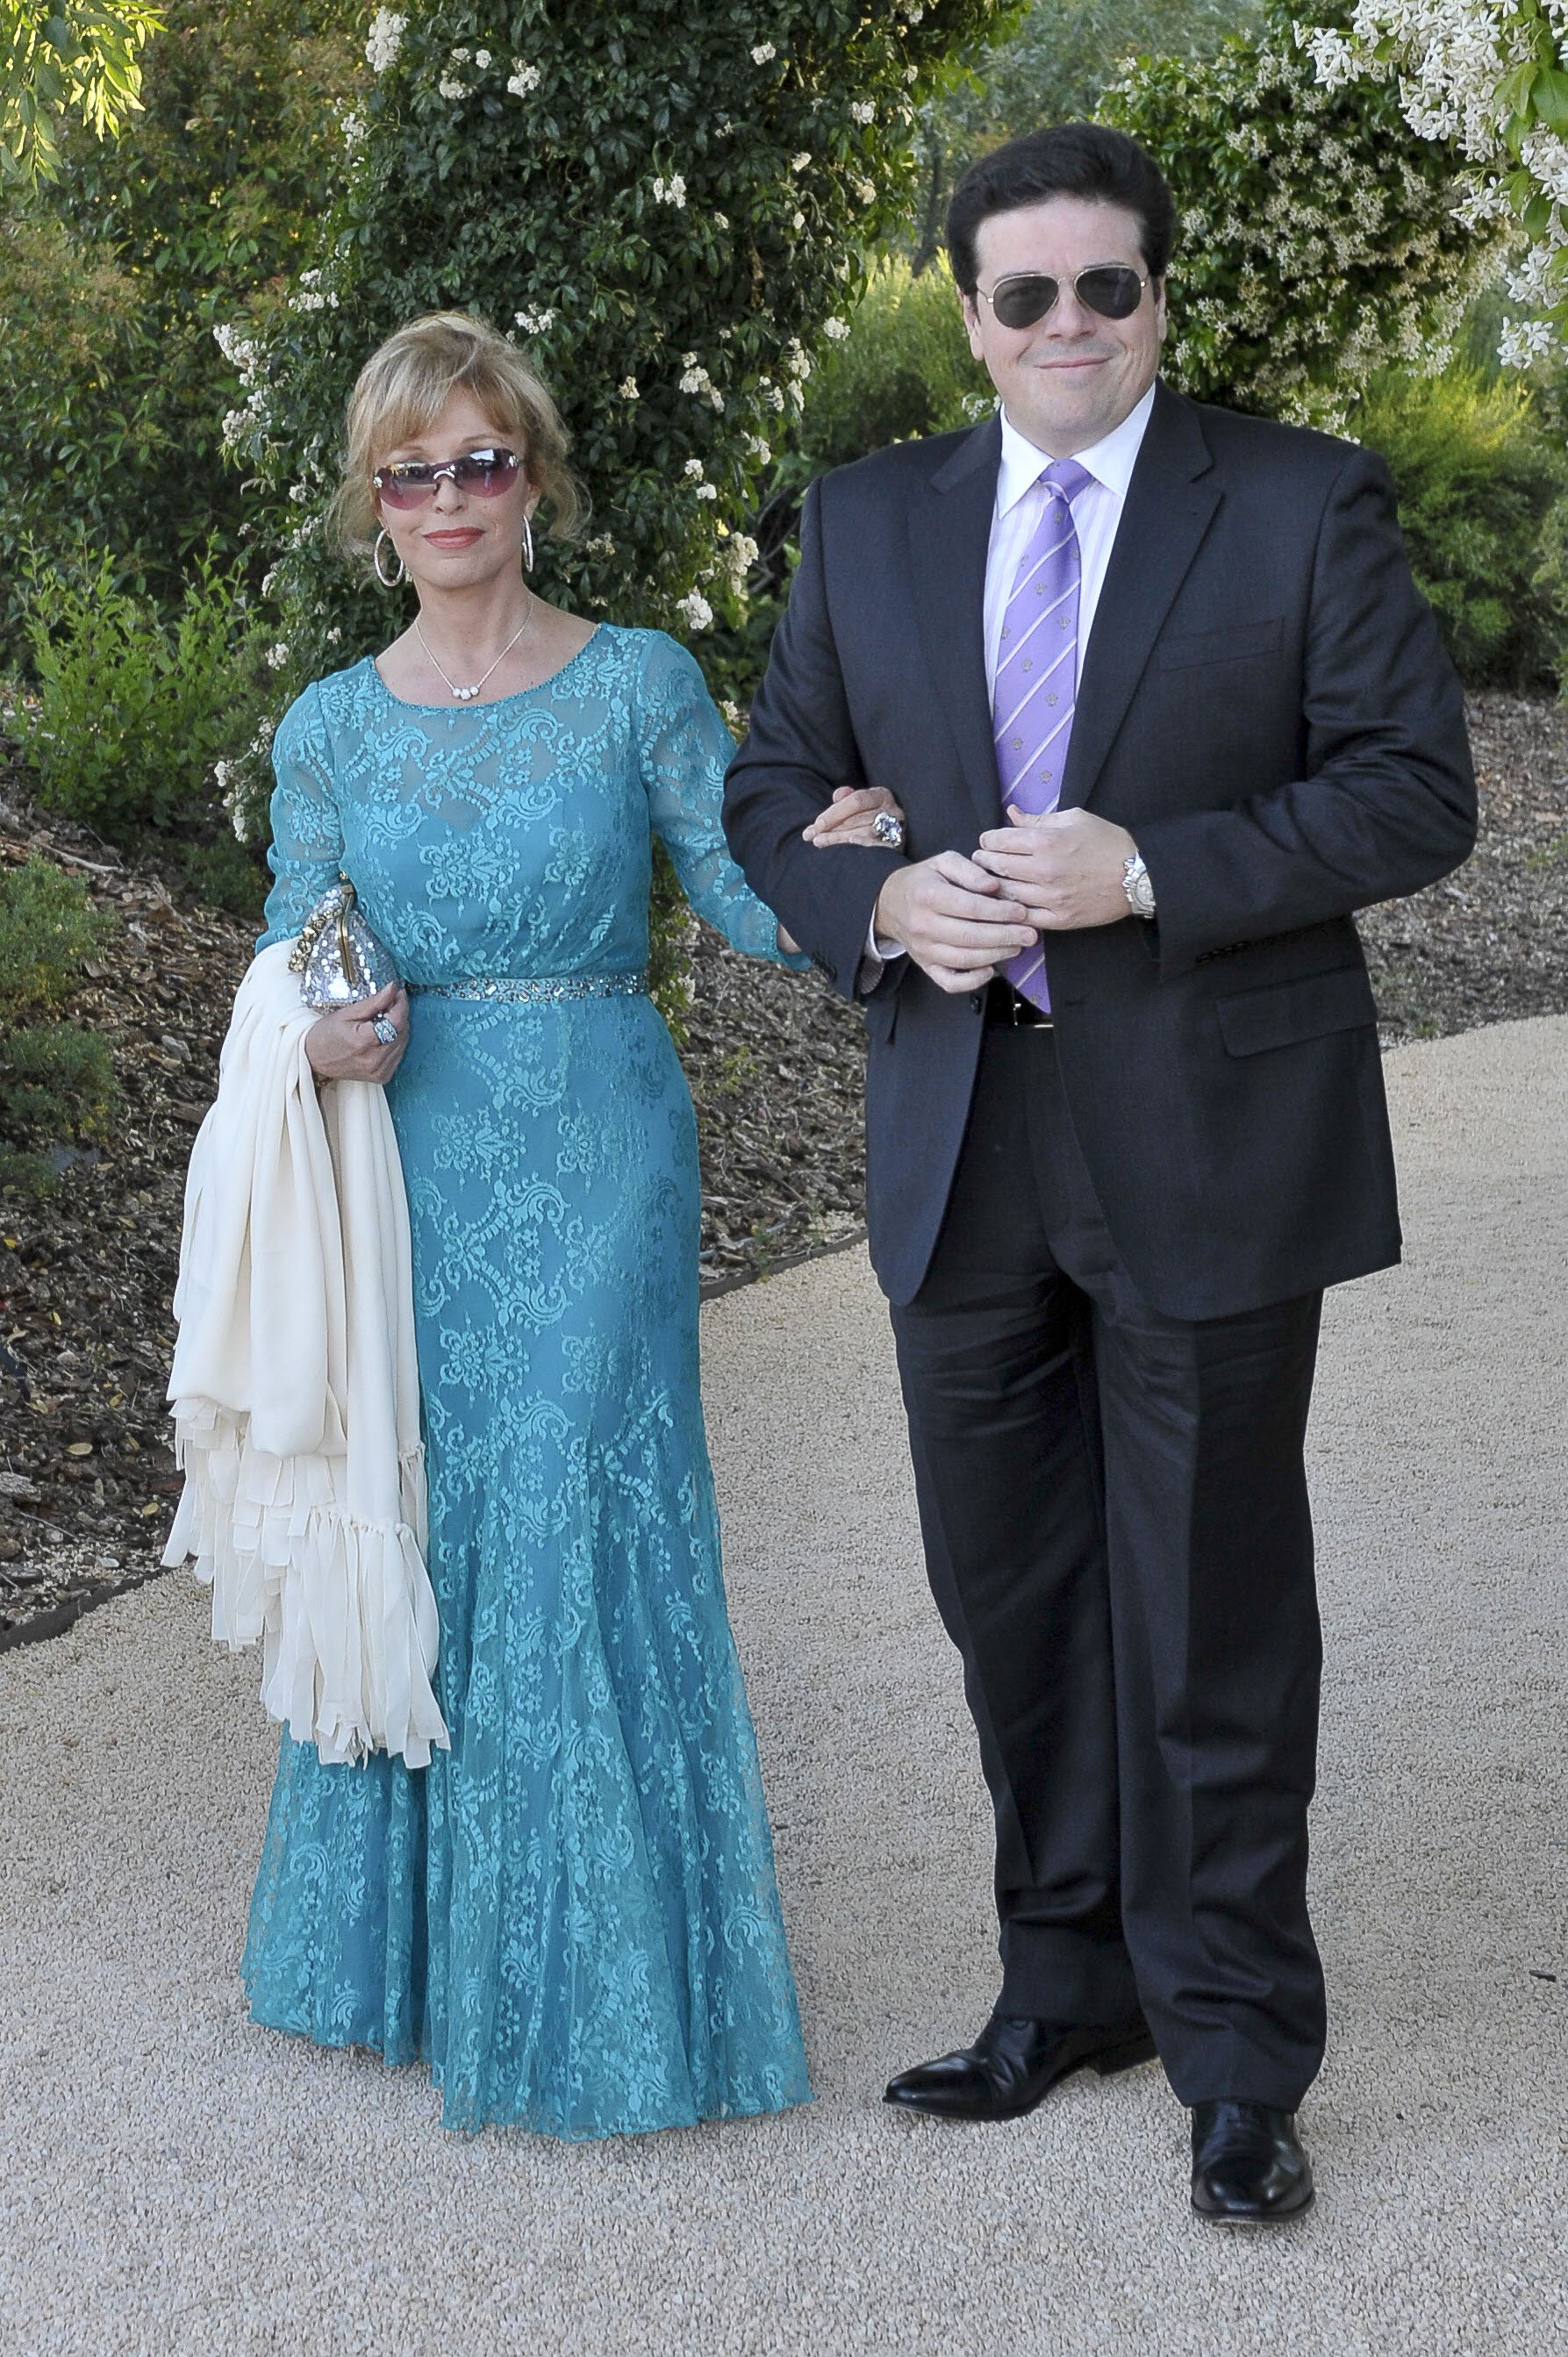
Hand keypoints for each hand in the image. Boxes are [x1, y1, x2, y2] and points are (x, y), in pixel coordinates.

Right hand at [304, 982, 409, 1082]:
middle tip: (389, 1003)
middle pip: (402, 1032)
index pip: (396, 1021)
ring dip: (398, 1028)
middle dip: (399, 1014)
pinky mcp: (382, 1076)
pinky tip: (383, 1035)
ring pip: (403, 1042)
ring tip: (383, 1019)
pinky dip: (395, 1042)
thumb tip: (393, 989)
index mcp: (363, 1042)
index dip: (400, 1004)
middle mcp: (374, 1060)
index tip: (399, 992)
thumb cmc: (325, 1035)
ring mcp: (379, 1071)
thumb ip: (373, 1002)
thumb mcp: (346, 1013)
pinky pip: (398, 1054)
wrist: (313, 1059)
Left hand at [802, 784, 905, 847]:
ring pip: (863, 833)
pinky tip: (842, 852)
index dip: (834, 813)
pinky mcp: (896, 846)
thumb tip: (838, 795)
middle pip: (857, 818)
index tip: (817, 824)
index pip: (856, 801)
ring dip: (838, 839)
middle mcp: (893, 811)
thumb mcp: (857, 806)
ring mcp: (897, 830)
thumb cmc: (867, 821)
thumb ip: (845, 799)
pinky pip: (873, 847)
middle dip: (831, 827)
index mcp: (881, 795)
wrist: (889, 844)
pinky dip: (855, 847)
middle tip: (812, 836)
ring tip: (819, 842)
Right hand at [872, 851, 1037, 994]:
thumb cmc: (924, 881)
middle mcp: (923, 925)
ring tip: (1017, 946)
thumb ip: (970, 870)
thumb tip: (993, 886)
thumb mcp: (943, 862)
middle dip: (1005, 936)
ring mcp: (924, 950)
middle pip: (970, 936)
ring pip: (964, 959)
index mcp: (927, 896)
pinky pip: (950, 982)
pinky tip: (991, 969)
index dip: (1000, 911)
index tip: (1021, 911)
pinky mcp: (926, 966)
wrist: (890, 903)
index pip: (970, 908)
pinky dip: (972, 981)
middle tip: (1030, 934)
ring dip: (996, 955)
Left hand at [973, 807, 1137, 930]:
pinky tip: (1011, 901)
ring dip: (995, 886)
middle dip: (985, 861)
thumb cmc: (1107, 842)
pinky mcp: (1059, 920)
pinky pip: (1024, 917)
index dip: (988, 840)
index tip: (988, 842)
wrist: (1138, 876)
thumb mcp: (1075, 819)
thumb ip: (1038, 819)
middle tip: (983, 860)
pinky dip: (1013, 909)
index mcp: (1046, 842)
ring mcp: (1050, 899)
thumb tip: (1011, 813)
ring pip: (1005, 894)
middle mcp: (1044, 872)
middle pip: (996, 868)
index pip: (997, 841)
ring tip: (994, 880)